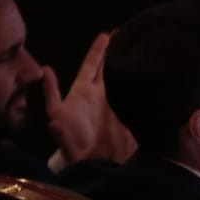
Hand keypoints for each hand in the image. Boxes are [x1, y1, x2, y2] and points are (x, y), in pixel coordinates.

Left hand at [43, 33, 136, 163]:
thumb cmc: (72, 142)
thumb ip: (52, 95)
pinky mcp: (128, 116)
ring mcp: (115, 105)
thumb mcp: (57, 117)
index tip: (107, 34)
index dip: (99, 50)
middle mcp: (100, 95)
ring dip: (129, 67)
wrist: (93, 164)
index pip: (92, 65)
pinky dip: (143, 88)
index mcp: (83, 91)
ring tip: (140, 52)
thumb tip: (46, 70)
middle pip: (109, 68)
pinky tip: (153, 79)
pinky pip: (137, 98)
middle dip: (115, 52)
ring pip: (122, 80)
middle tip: (126, 35)